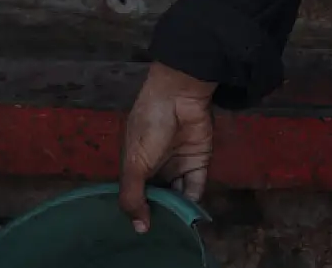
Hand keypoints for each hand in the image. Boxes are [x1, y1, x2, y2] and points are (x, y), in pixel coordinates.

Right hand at [119, 63, 216, 231]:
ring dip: (178, 210)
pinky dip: (194, 201)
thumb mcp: (133, 165)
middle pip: (159, 196)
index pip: (136, 195)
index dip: (138, 211)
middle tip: (162, 234)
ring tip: (176, 228)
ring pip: (179, 194)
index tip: (141, 231)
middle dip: (160, 213)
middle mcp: (157, 168)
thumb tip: (139, 228)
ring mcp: (179, 164)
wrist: (178, 97)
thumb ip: (132, 197)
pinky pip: (196, 186)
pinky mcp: (199, 160)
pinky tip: (191, 216)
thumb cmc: (148, 128)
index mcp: (136, 167)